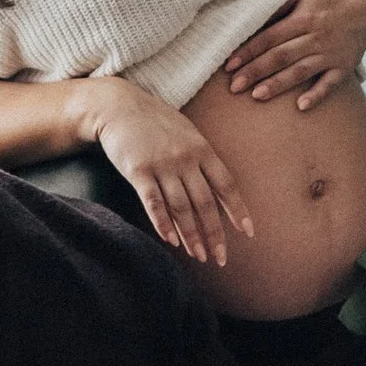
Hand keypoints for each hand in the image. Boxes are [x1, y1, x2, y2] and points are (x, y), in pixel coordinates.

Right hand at [91, 83, 252, 270]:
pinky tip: (170, 241)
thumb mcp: (187, 133)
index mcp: (202, 149)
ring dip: (191, 236)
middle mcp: (186, 158)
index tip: (247, 233)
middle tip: (220, 258)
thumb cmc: (156, 122)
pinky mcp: (138, 171)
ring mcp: (162, 165)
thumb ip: (202, 159)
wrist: (119, 106)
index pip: (226, 185)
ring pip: (181, 208)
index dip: (237, 211)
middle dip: (215, 234)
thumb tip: (219, 190)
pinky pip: (154, 203)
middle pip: (205, 203)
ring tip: (198, 256)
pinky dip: (163, 224)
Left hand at [221, 0, 365, 112]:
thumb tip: (251, 14)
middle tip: (234, 87)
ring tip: (256, 96)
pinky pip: (330, 83)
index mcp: (304, 17)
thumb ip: (279, 2)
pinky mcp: (344, 66)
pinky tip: (300, 107)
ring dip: (279, 84)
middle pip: (282, 55)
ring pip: (301, 71)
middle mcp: (317, 36)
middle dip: (256, 71)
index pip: (271, 36)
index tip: (229, 65)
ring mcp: (331, 53)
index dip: (249, 50)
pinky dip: (317, 95)